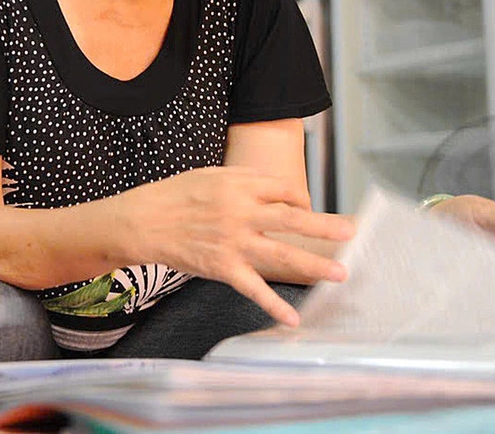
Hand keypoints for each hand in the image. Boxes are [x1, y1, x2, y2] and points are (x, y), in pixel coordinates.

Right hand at [117, 166, 355, 326]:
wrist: (143, 222)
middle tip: (350, 233)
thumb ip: (245, 181)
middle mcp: (242, 215)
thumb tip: (278, 189)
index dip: (300, 199)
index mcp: (240, 188)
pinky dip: (273, 305)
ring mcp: (234, 244)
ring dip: (314, 265)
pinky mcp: (223, 268)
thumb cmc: (176, 195)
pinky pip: (253, 289)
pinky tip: (292, 319)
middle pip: (293, 220)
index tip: (305, 208)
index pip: (285, 192)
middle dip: (325, 227)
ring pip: (282, 255)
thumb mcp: (211, 175)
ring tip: (340, 274)